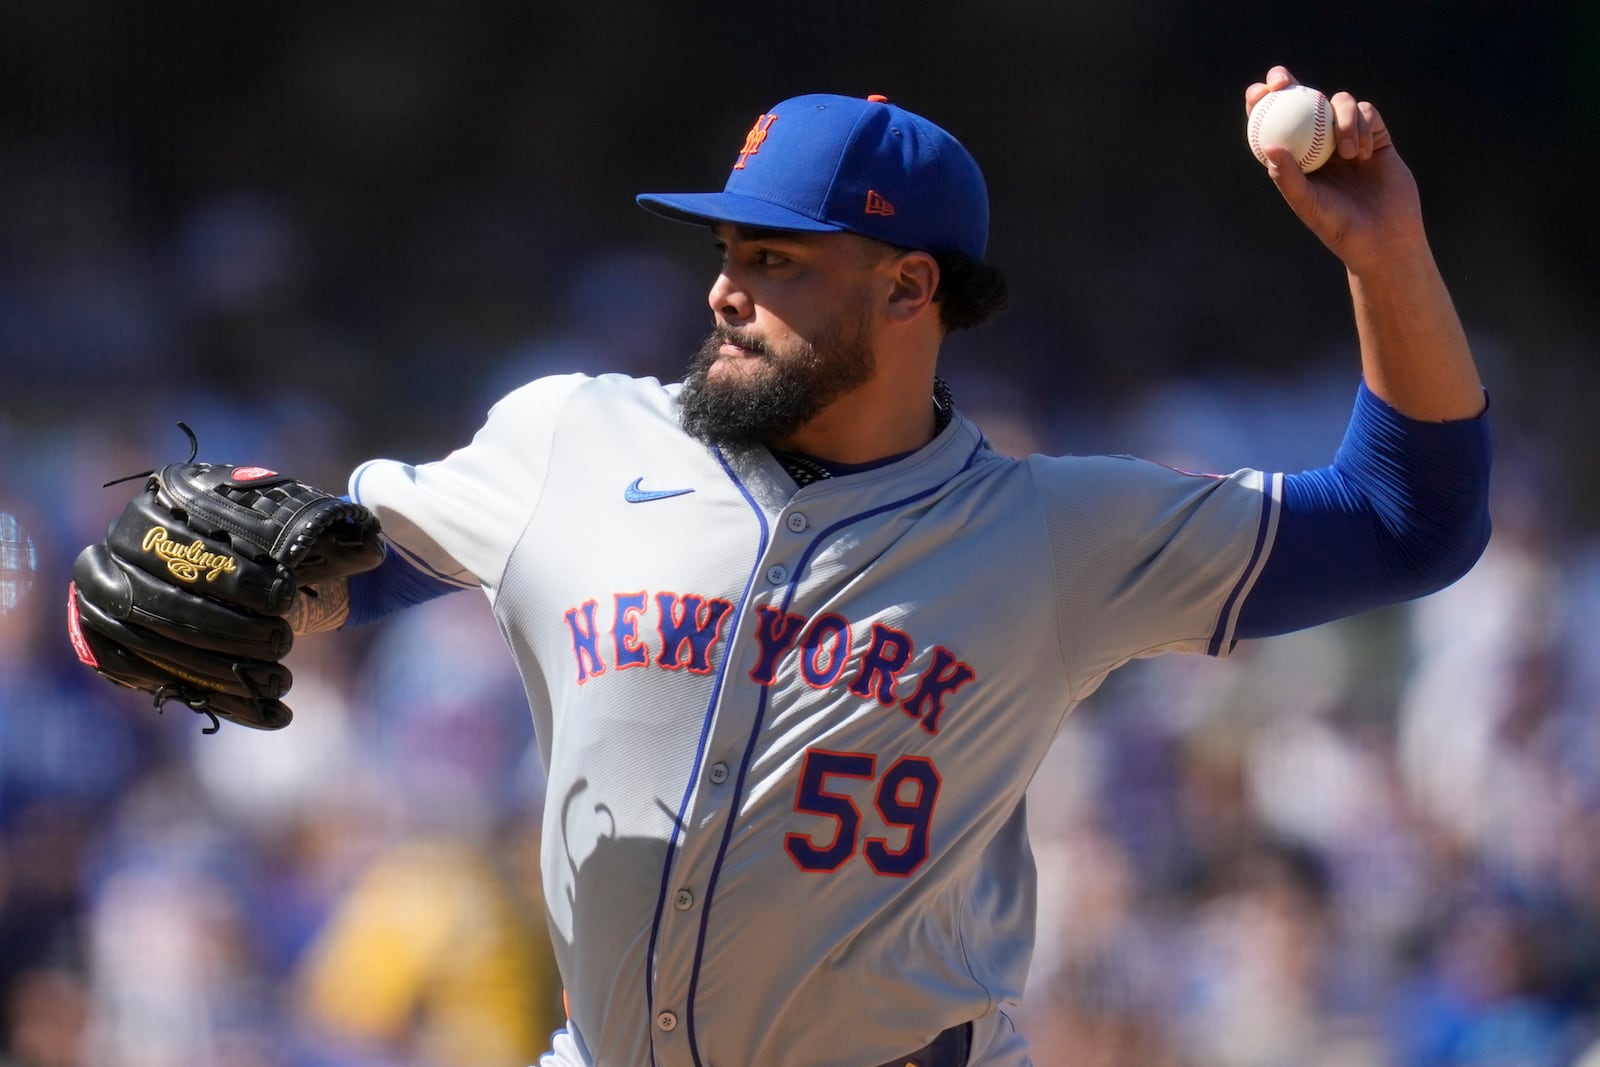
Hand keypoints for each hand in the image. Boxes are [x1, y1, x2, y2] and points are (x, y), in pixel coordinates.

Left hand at [1245, 66, 1427, 273]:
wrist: (1383, 237)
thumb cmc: (1339, 226)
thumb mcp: (1308, 204)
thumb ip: (1288, 176)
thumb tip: (1268, 145)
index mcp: (1296, 157)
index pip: (1273, 123)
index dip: (1261, 102)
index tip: (1260, 94)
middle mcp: (1319, 143)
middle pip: (1301, 100)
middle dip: (1289, 82)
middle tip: (1284, 82)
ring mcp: (1347, 137)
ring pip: (1339, 103)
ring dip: (1342, 119)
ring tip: (1347, 155)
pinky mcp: (1375, 136)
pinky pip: (1367, 113)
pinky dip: (1362, 126)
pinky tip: (1363, 153)